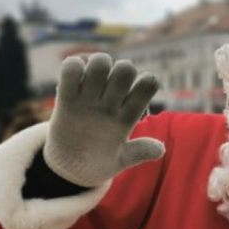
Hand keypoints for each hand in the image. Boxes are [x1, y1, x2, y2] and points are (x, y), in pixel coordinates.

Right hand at [44, 53, 164, 186]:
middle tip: (108, 92)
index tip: (132, 101)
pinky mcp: (67, 95)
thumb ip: (140, 152)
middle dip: (120, 73)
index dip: (144, 85)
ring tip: (89, 86)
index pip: (147, 85)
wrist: (71, 167)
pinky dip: (73, 68)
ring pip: (100, 61)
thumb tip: (161, 149)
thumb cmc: (100, 162)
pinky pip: (71, 67)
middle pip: (125, 68)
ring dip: (96, 67)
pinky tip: (71, 84)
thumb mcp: (121, 160)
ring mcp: (90, 96)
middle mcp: (112, 100)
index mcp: (129, 114)